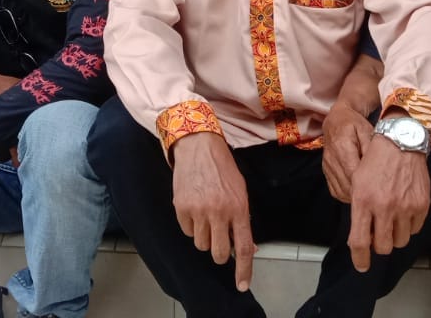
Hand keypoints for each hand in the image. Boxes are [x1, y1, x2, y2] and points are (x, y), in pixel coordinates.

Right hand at [171, 132, 255, 290]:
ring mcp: (199, 211)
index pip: (244, 247)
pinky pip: (187, 231)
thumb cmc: (222, 168)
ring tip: (206, 216)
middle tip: (219, 240)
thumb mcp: (240, 191)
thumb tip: (248, 246)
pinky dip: (191, 225)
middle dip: (219, 252)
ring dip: (204, 237)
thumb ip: (243, 219)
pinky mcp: (182, 208)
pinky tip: (194, 207)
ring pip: (201, 244)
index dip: (243, 269)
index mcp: (238, 208)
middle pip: (219, 253)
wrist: (198, 146)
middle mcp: (219, 212)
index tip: (241, 285)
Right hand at [322, 102, 372, 202]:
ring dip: (355, 196)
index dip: (366, 185)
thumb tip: (378, 164)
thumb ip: (371, 147)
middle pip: (347, 185)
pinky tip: (358, 192)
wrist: (336, 121)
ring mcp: (327, 167)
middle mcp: (332, 159)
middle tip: (378, 197)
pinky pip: (336, 191)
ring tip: (369, 196)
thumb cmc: (354, 124)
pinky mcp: (326, 172)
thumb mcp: (367, 130)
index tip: (379, 190)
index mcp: (342, 146)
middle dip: (362, 194)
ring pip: (341, 191)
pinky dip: (347, 195)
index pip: (353, 172)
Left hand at [347, 133, 429, 271]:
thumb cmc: (376, 161)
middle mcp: (384, 207)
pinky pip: (414, 230)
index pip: (359, 241)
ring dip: (394, 236)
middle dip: (379, 245)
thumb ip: (358, 210)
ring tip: (392, 220)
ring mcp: (405, 207)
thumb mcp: (357, 182)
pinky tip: (404, 212)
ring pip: (400, 241)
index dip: (360, 258)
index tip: (362, 266)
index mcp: (364, 201)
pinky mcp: (421, 205)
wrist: (401, 142)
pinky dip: (408, 226)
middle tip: (378, 234)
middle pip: (382, 247)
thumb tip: (361, 236)